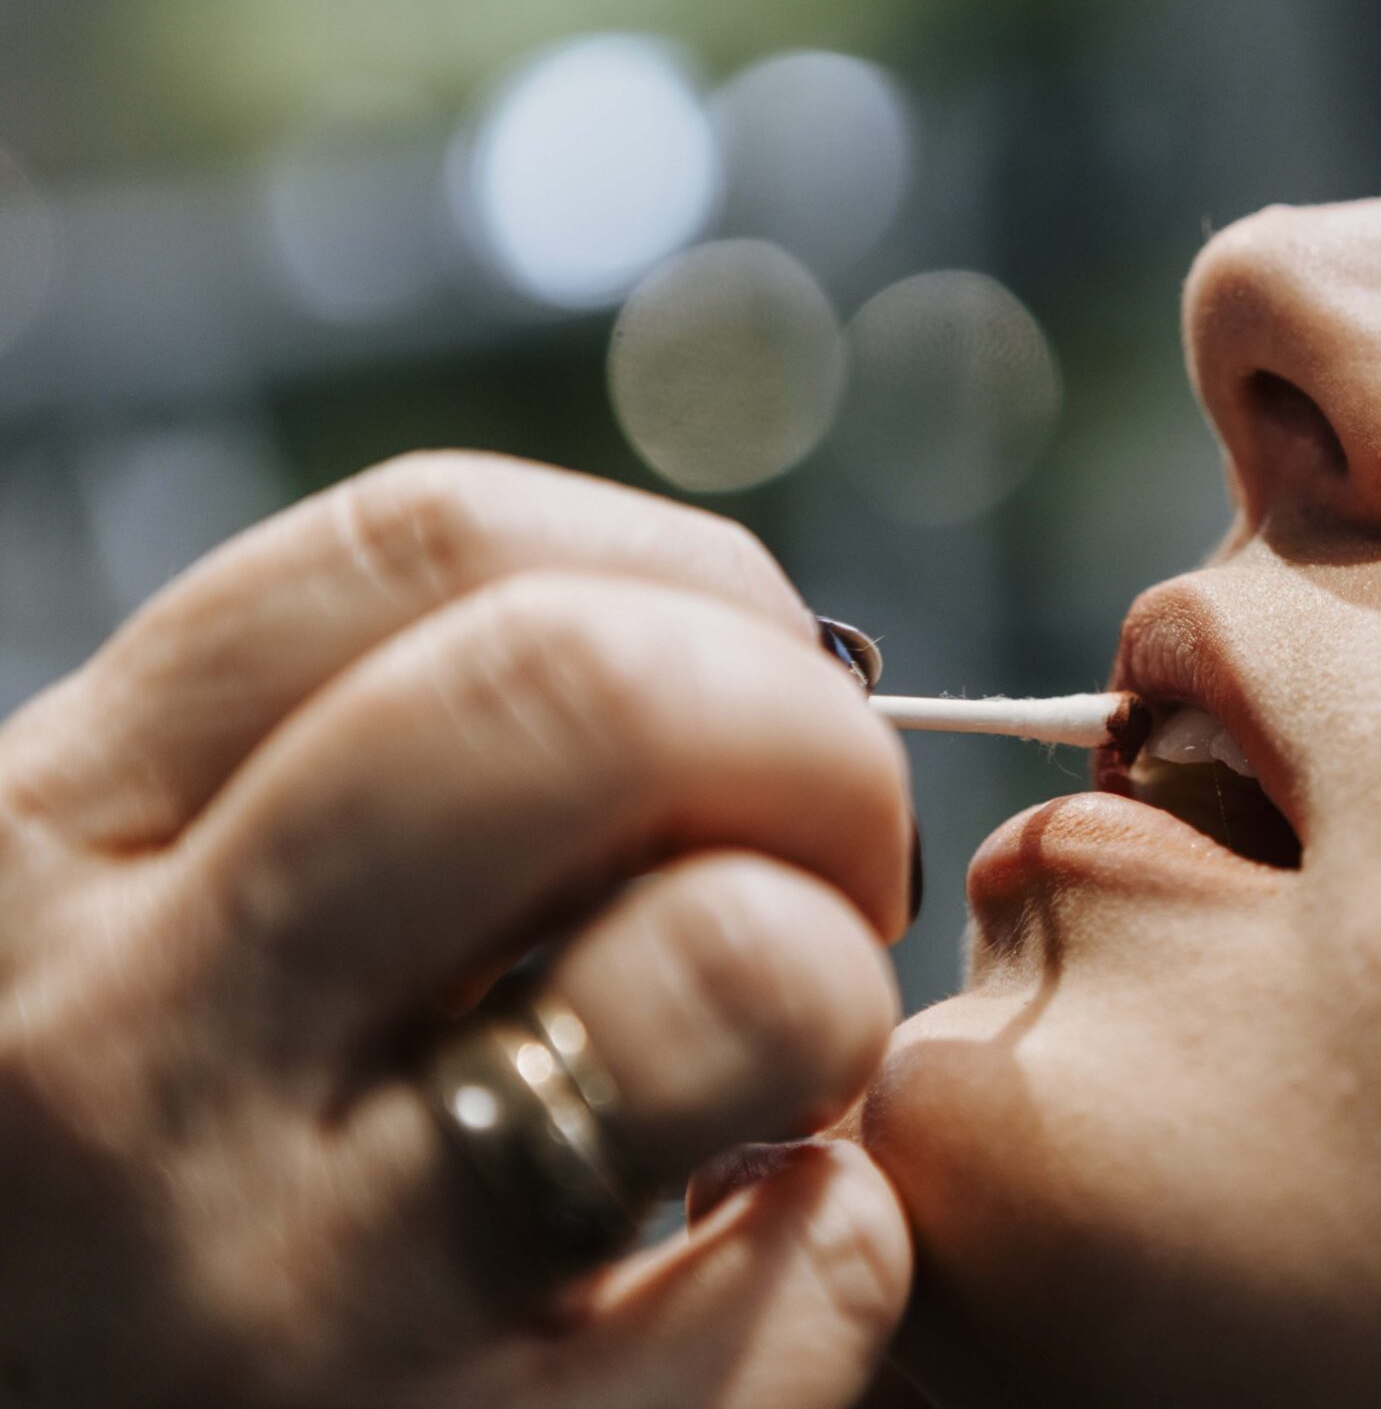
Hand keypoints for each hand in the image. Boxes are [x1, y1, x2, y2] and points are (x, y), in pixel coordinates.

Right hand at [0, 452, 912, 1407]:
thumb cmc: (147, 1216)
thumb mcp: (137, 948)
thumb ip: (330, 791)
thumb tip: (702, 663)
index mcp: (40, 855)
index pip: (436, 542)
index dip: (686, 581)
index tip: (756, 677)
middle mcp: (121, 1054)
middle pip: (600, 695)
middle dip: (810, 741)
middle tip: (837, 861)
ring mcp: (277, 1297)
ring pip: (732, 964)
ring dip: (837, 991)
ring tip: (782, 1074)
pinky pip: (809, 1267)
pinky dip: (841, 1242)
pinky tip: (744, 1271)